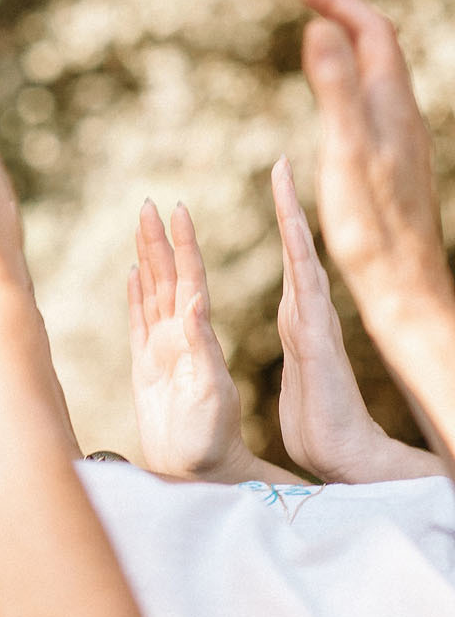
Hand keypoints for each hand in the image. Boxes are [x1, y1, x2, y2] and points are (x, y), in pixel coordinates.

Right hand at [128, 201, 276, 482]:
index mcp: (197, 339)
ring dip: (148, 258)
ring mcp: (164, 351)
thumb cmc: (208, 439)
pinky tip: (135, 274)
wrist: (199, 470)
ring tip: (141, 226)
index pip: (190, 280)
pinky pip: (140, 322)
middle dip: (158, 240)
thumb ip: (201, 348)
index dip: (183, 245)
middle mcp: (181, 338)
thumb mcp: (209, 391)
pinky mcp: (148, 367)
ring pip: (154, 293)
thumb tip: (194, 302)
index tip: (176, 211)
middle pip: (168, 278)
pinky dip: (137, 295)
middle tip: (150, 204)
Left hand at [274, 160, 448, 482]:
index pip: (290, 264)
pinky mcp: (317, 339)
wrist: (341, 452)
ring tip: (283, 180)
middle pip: (299, 249)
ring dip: (294, 220)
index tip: (274, 193)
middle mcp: (310, 314)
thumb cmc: (318, 421)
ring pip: (304, 259)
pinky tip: (295, 233)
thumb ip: (299, 348)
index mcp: (300, 322)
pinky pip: (307, 289)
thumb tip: (299, 334)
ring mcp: (317, 323)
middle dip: (290, 206)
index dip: (283, 229)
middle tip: (280, 164)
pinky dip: (301, 259)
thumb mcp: (299, 374)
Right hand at [297, 0, 452, 330]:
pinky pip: (373, 105)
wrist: (403, 283)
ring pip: (379, 76)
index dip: (340, 2)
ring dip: (351, 46)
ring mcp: (400, 141)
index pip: (372, 32)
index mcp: (391, 106)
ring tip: (321, 36)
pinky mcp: (391, 164)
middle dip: (346, 14)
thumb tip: (319, 27)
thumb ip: (335, 87)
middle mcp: (402, 117)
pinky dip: (351, 82)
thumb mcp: (344, 151)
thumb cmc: (371, 225)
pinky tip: (336, 104)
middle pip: (381, 48)